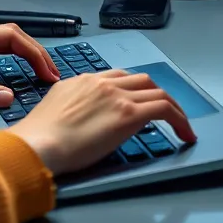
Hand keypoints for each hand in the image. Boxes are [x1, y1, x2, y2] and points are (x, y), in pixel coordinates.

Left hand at [0, 24, 59, 110]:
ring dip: (24, 51)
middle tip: (50, 75)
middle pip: (11, 33)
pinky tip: (17, 67)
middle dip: (34, 51)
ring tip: (40, 72)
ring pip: (3, 37)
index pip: (11, 37)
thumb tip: (9, 96)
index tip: (48, 74)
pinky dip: (11, 52)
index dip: (34, 53)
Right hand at [10, 70, 196, 174]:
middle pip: (140, 80)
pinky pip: (163, 109)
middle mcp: (102, 83)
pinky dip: (179, 119)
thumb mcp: (56, 109)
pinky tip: (185, 133)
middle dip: (154, 94)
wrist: (38, 145)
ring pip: (156, 91)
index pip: (117, 77)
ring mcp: (117, 96)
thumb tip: (86, 115)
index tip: (138, 102)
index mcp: (83, 80)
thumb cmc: (39, 137)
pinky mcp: (129, 114)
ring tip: (180, 123)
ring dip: (171, 106)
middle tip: (164, 112)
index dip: (133, 89)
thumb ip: (74, 104)